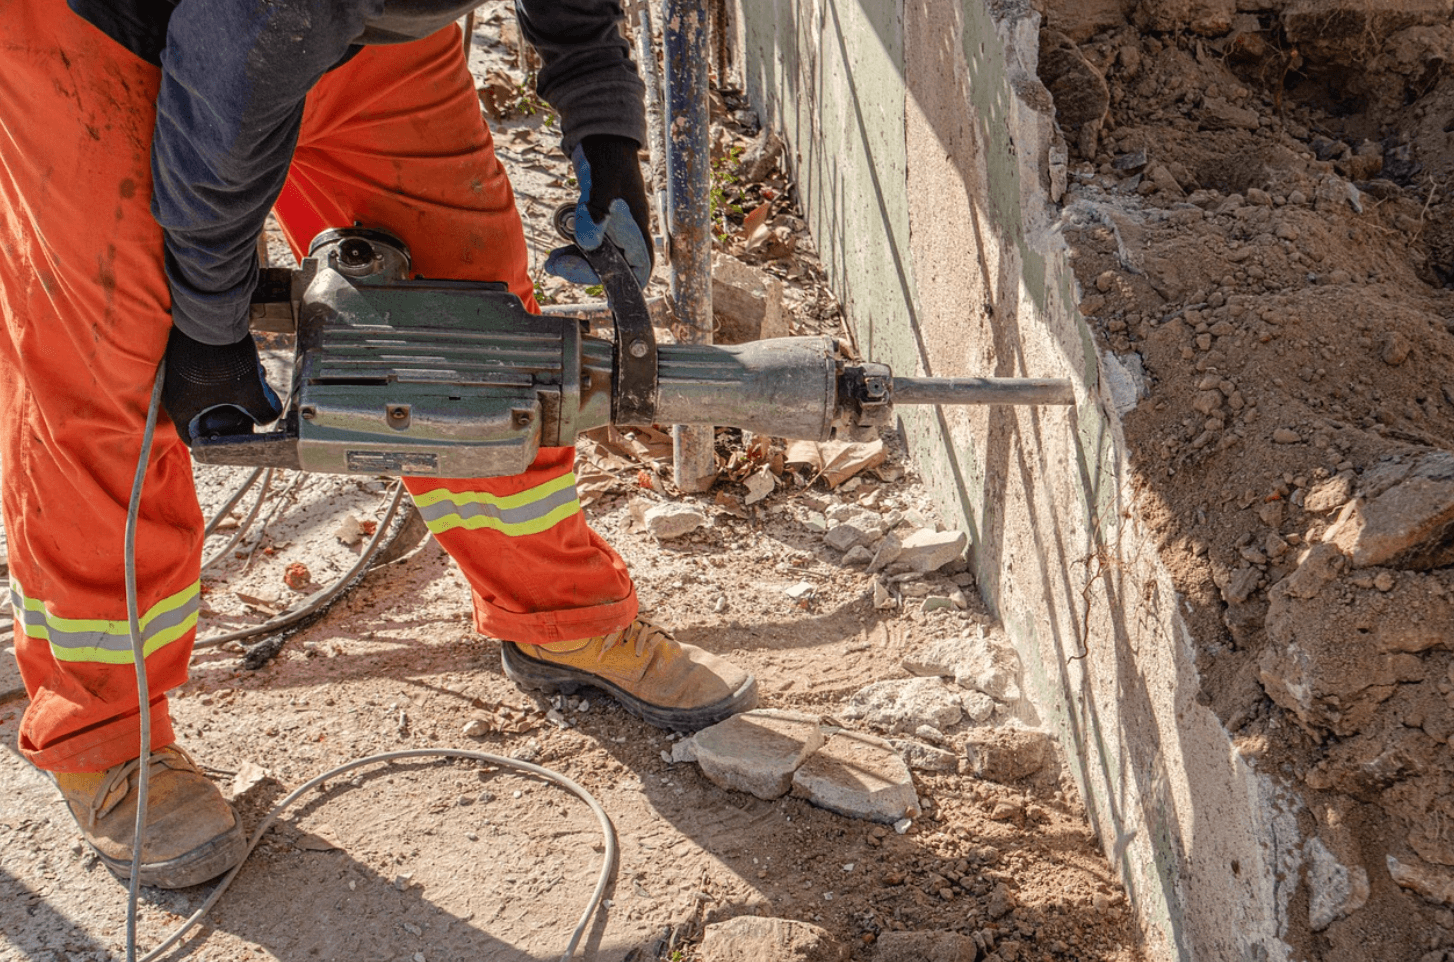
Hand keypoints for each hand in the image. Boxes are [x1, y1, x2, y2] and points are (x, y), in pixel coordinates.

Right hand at [162, 327, 282, 444]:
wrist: (211, 316)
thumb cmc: (222, 356)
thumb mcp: (250, 390)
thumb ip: (262, 411)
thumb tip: (269, 418)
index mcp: (180, 408)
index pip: (195, 439)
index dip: (218, 442)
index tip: (234, 436)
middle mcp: (172, 393)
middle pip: (204, 416)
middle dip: (232, 413)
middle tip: (250, 407)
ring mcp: (176, 374)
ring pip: (208, 393)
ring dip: (233, 392)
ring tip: (254, 381)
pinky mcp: (184, 358)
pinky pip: (205, 376)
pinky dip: (225, 376)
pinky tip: (245, 365)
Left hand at [544, 135, 652, 287]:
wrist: (599, 139)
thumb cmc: (608, 160)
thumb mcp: (603, 185)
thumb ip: (596, 214)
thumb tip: (588, 244)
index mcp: (637, 232)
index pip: (639, 271)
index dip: (621, 284)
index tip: (597, 285)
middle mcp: (628, 235)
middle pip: (612, 270)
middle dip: (584, 272)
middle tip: (557, 266)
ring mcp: (612, 230)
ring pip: (596, 260)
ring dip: (575, 262)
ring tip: (553, 260)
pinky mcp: (597, 223)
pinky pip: (587, 246)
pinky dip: (572, 249)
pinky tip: (558, 244)